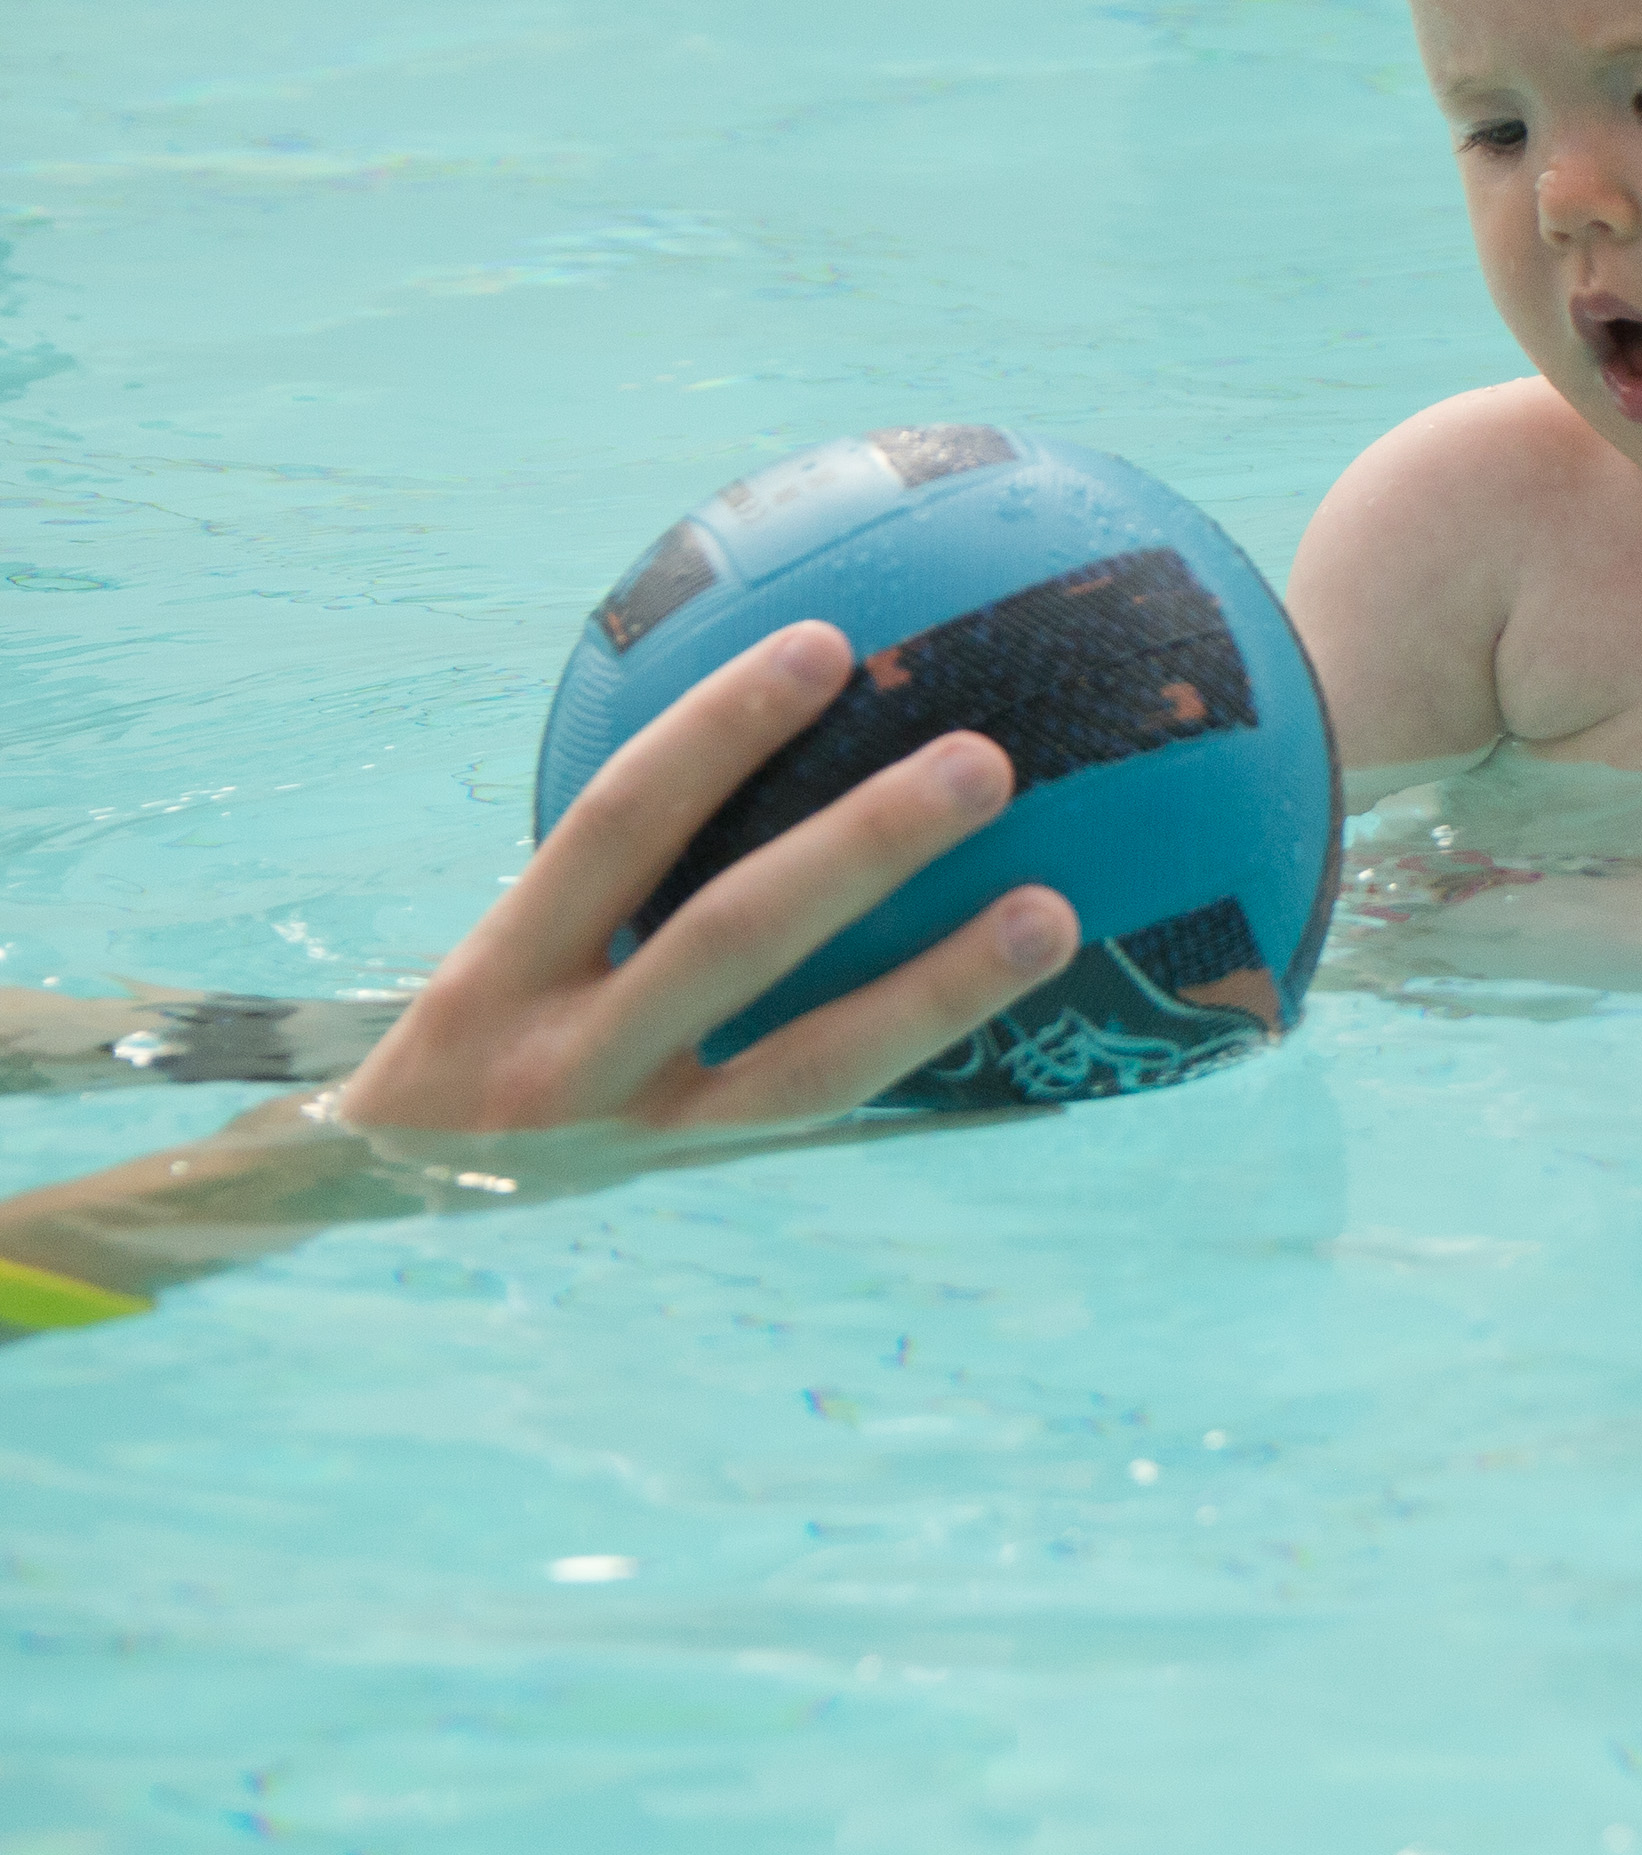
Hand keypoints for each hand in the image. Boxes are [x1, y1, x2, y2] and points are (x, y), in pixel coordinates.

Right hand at [330, 622, 1075, 1138]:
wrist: (376, 1210)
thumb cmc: (468, 1040)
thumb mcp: (493, 954)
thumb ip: (601, 867)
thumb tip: (769, 701)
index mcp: (501, 968)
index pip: (619, 822)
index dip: (718, 734)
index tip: (824, 645)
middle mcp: (567, 1056)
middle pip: (732, 937)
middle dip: (860, 848)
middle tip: (983, 762)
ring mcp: (644, 1139)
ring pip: (813, 1062)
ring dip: (941, 990)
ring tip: (1052, 915)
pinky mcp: (706, 1189)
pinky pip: (834, 1118)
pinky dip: (930, 1068)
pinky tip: (1039, 1031)